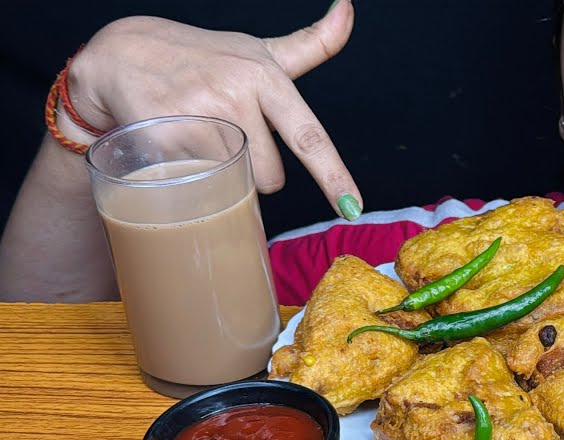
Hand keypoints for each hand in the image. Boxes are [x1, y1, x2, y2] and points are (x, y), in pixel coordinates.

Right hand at [71, 1, 362, 218]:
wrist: (123, 53)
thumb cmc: (206, 57)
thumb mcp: (260, 51)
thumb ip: (312, 43)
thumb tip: (348, 8)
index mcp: (266, 77)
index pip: (308, 136)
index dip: (332, 175)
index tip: (351, 207)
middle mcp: (234, 93)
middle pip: (270, 177)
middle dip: (256, 171)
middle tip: (230, 138)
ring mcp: (196, 113)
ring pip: (235, 183)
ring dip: (224, 176)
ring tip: (204, 140)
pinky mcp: (160, 133)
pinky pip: (196, 181)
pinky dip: (191, 177)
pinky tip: (177, 148)